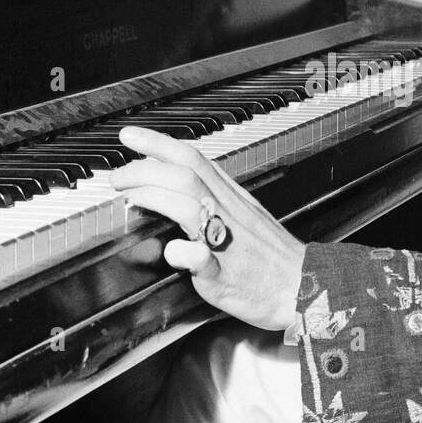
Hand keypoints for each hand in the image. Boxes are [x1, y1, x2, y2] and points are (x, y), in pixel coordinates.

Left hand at [109, 127, 306, 330]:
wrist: (304, 286)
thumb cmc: (271, 256)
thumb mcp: (244, 214)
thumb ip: (211, 199)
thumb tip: (174, 187)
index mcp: (231, 197)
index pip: (192, 158)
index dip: (158, 143)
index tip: (130, 136)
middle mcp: (228, 213)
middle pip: (184, 176)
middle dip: (144, 169)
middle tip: (118, 176)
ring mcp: (226, 243)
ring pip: (190, 206)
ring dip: (155, 198)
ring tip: (131, 200)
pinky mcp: (226, 275)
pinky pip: (205, 259)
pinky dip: (186, 253)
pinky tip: (173, 251)